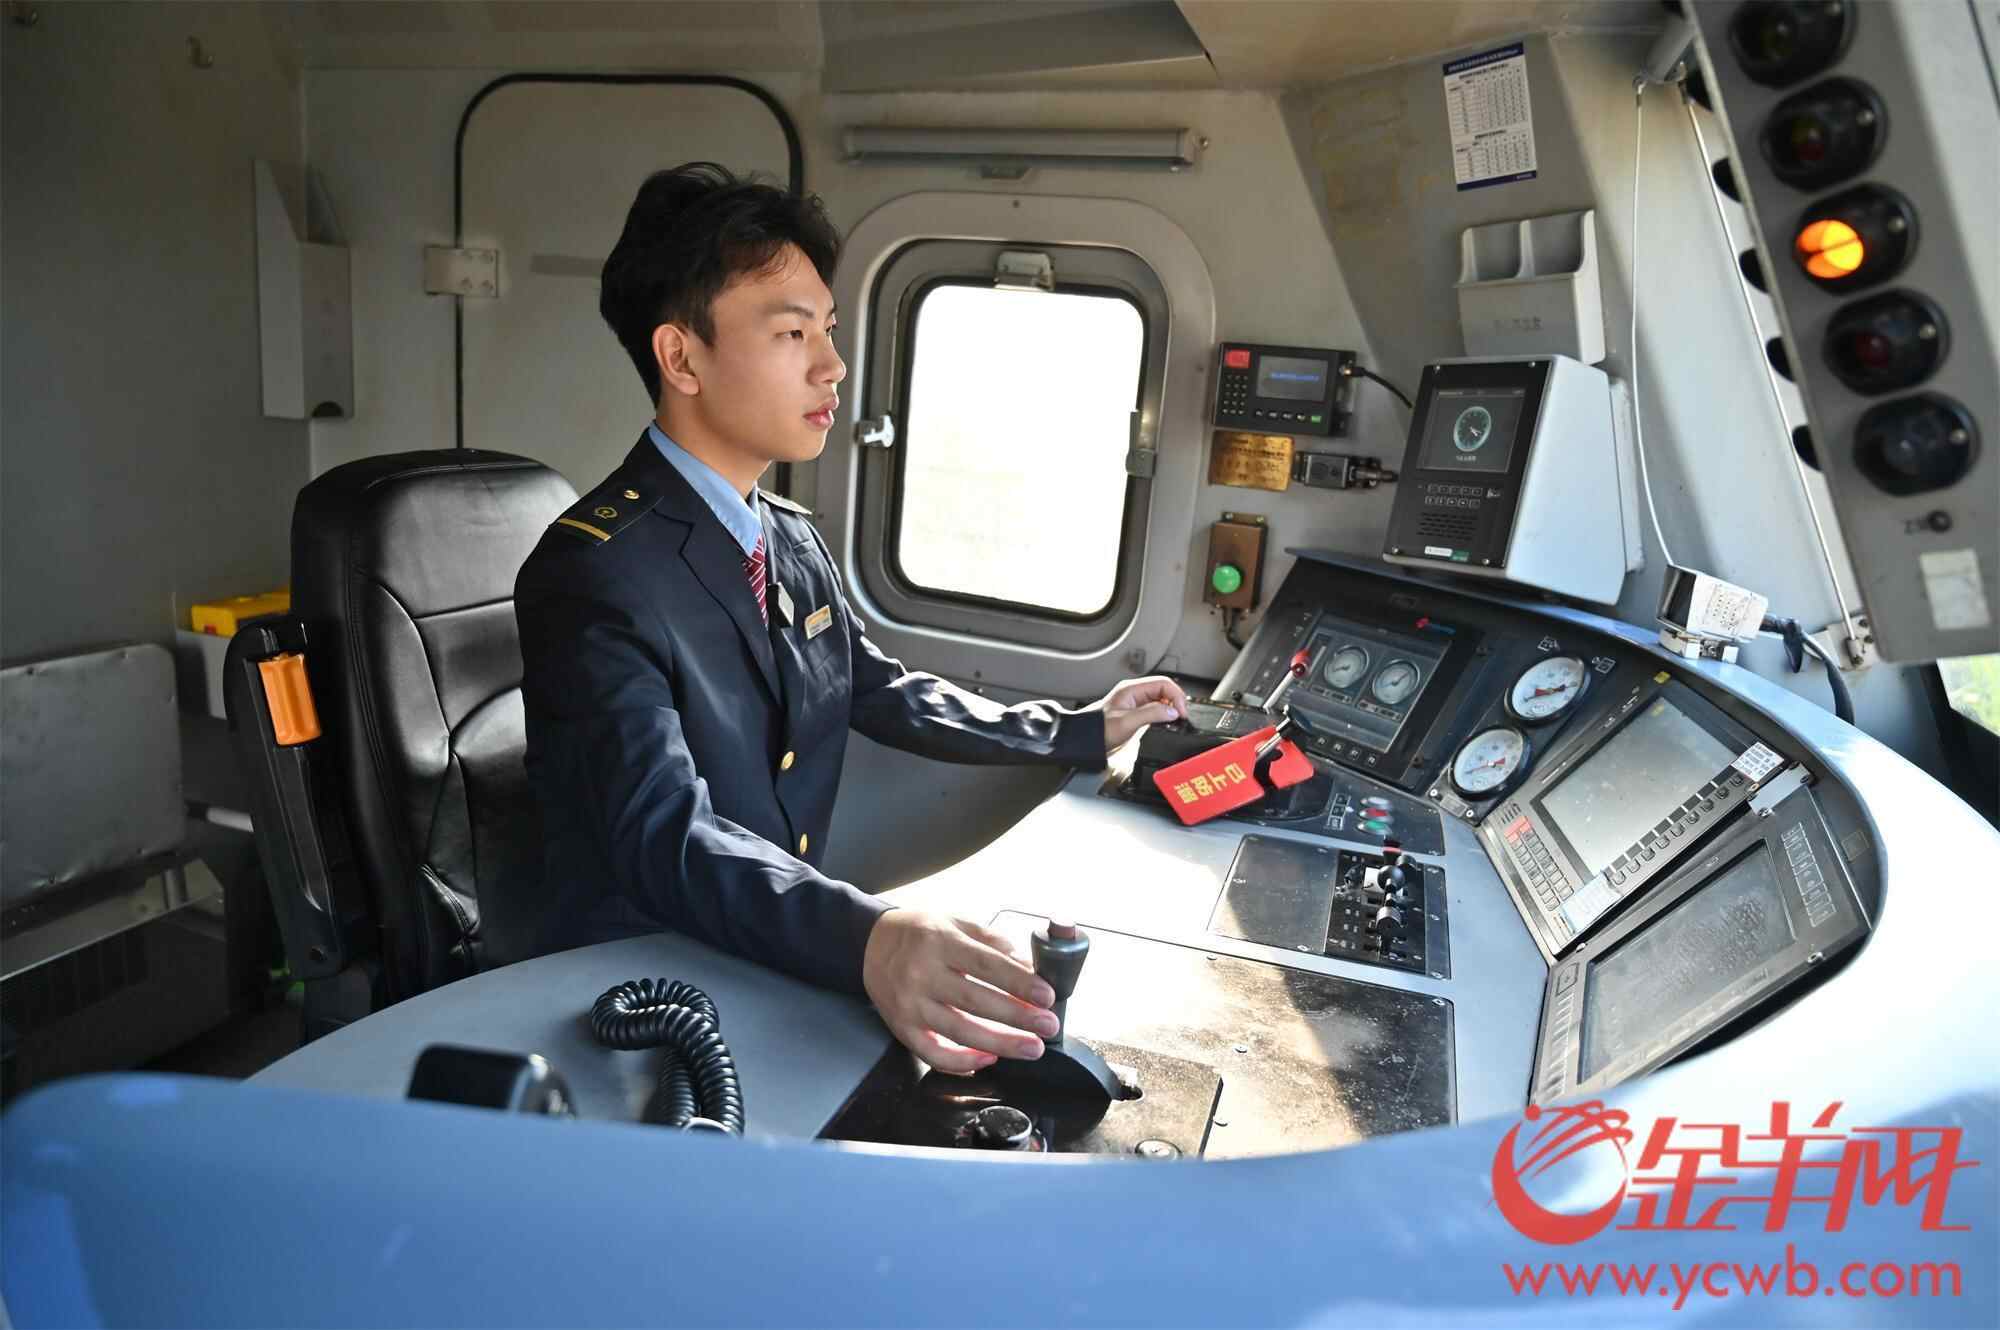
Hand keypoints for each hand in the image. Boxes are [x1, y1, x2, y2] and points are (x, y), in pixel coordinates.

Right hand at [861, 910, 1059, 1073]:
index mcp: (941, 942)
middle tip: (1048, 1026)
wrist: (870, 945)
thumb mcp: (956, 923)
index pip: (987, 965)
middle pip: (976, 1001)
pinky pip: (933, 1053)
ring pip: (959, 1031)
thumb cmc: (920, 934)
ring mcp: (910, 1004)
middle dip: (1018, 1017)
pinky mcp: (901, 1028)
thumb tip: (1028, 967)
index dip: (1019, 982)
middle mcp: (922, 973)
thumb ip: (993, 942)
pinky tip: (988, 1058)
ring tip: (1030, 1048)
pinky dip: (962, 1061)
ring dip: (1000, 1044)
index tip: (1046, 996)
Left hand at [1095, 674, 1189, 751]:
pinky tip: (1167, 724)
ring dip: (1172, 709)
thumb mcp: (1126, 722)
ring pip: (1163, 700)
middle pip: (1165, 690)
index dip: (1176, 696)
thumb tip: (1172, 711)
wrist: (1086, 742)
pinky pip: (1157, 710)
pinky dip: (1166, 716)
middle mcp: (1135, 694)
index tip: (1182, 712)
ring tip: (1176, 721)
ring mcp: (1137, 704)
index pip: (1163, 683)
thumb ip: (1151, 714)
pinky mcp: (1138, 715)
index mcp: (1131, 689)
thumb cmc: (1098, 730)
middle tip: (1181, 717)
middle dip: (1176, 702)